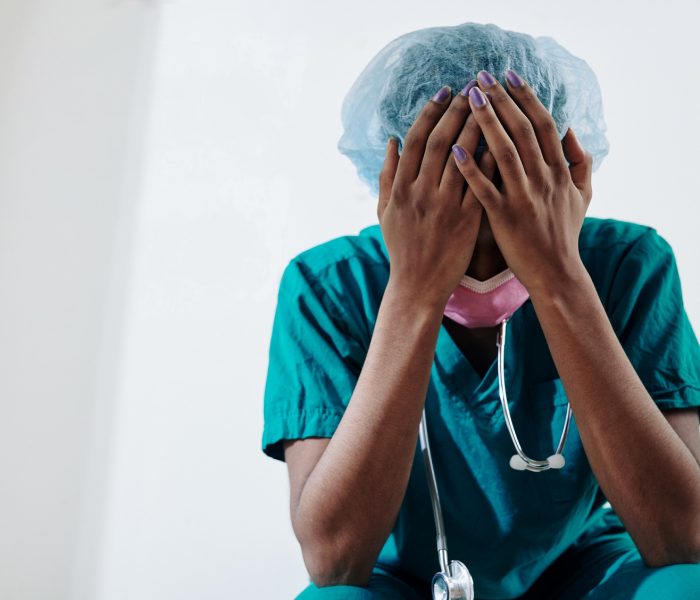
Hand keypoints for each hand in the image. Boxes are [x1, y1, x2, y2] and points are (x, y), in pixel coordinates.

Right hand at [378, 84, 497, 308]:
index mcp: (400, 189)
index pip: (417, 140)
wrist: (418, 285)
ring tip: (492, 105)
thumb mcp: (384, 212)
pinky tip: (505, 141)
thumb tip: (393, 141)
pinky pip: (482, 184)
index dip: (431, 112)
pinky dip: (492, 161)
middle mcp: (421, 193)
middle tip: (475, 88)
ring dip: (479, 127)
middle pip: (442, 141)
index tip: (446, 91)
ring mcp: (445, 207)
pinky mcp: (467, 220)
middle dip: (459, 111)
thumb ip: (386, 175)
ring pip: (464, 158)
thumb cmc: (401, 248)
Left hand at [451, 69, 592, 294]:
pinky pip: (485, 187)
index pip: (543, 124)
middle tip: (481, 77)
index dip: (526, 97)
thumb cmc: (565, 233)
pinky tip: (455, 147)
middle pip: (521, 130)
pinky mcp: (504, 217)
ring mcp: (523, 197)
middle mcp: (543, 179)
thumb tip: (569, 130)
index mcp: (560, 171)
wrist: (556, 273)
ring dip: (486, 122)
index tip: (509, 75)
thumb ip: (580, 161)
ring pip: (504, 152)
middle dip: (501, 100)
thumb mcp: (584, 195)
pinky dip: (470, 167)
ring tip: (469, 98)